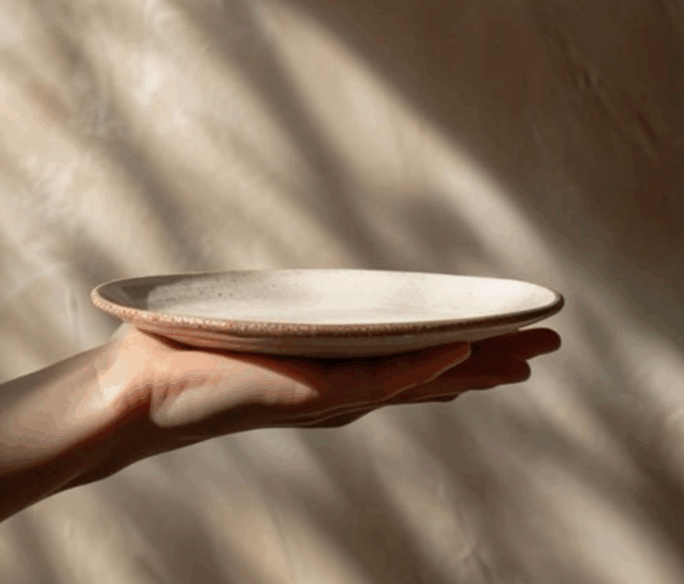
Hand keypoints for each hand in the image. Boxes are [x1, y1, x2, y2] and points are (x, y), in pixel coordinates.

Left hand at [66, 325, 560, 486]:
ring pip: (419, 380)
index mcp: (331, 367)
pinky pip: (377, 382)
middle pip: (431, 373)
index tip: (503, 335)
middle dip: (490, 360)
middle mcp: (339, 385)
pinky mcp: (308, 394)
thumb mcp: (249, 323)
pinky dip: (421, 371)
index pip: (410, 358)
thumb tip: (293, 290)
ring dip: (474, 365)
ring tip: (527, 354)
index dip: (460, 348)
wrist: (137, 389)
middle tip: (545, 345)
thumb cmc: (181, 354)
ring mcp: (329, 392)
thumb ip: (282, 313)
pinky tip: (460, 358)